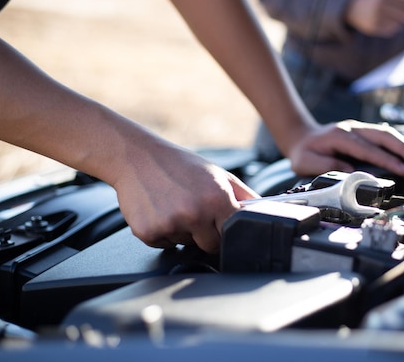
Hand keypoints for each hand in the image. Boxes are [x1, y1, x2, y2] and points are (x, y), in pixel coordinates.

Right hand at [112, 145, 257, 252]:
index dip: (228, 229)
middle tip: (195, 212)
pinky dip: (163, 232)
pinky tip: (160, 210)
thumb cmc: (179, 165)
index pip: (234, 233)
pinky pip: (164, 244)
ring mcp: (170, 225)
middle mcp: (194, 214)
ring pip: (186, 244)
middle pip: (211, 246)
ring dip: (184, 232)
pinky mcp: (148, 233)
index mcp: (216, 199)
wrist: (137, 157)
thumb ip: (245, 196)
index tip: (223, 224)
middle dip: (207, 234)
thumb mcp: (219, 175)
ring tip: (175, 206)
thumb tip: (266, 212)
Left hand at [288, 119, 403, 175]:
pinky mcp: (364, 133)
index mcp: (339, 136)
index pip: (368, 149)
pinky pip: (385, 135)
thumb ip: (325, 165)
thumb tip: (349, 169)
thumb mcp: (306, 162)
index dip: (386, 159)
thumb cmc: (304, 152)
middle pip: (383, 136)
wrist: (301, 137)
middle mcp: (352, 128)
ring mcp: (359, 128)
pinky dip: (401, 143)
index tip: (402, 170)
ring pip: (387, 134)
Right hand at [345, 0, 403, 36]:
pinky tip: (387, 23)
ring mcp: (374, 18)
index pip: (403, 2)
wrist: (353, 9)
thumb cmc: (376, 2)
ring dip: (400, 23)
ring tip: (395, 18)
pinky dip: (392, 28)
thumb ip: (402, 2)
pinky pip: (388, 31)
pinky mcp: (371, 28)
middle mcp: (378, 6)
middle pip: (401, 15)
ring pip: (395, 24)